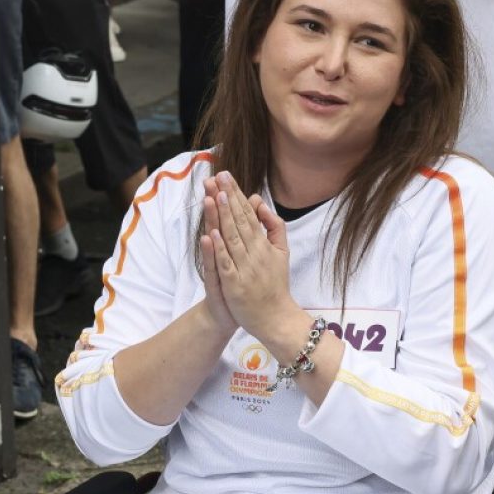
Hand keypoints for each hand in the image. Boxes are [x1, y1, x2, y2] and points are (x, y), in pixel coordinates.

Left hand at [203, 171, 293, 338]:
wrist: (276, 317)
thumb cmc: (275, 283)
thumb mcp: (281, 252)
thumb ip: (274, 227)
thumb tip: (260, 204)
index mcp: (264, 244)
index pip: (248, 214)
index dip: (237, 195)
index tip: (227, 176)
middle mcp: (255, 252)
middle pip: (239, 221)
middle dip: (228, 198)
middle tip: (219, 177)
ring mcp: (244, 268)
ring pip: (232, 238)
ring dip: (223, 217)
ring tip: (216, 196)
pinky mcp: (235, 284)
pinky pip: (226, 264)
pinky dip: (219, 249)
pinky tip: (211, 234)